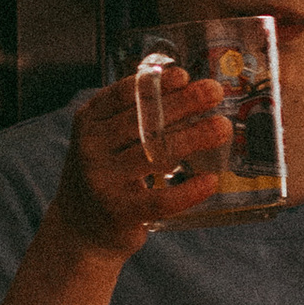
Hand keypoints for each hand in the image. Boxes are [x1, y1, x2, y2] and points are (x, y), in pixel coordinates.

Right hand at [47, 64, 226, 260]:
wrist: (80, 229)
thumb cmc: (107, 174)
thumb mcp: (106, 138)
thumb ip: (133, 115)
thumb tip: (187, 87)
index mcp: (89, 122)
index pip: (122, 95)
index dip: (154, 84)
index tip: (184, 76)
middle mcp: (91, 148)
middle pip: (143, 121)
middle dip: (183, 103)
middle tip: (215, 91)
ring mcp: (103, 181)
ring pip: (156, 154)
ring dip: (194, 137)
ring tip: (222, 127)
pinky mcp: (120, 212)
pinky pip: (161, 199)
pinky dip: (189, 191)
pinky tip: (210, 180)